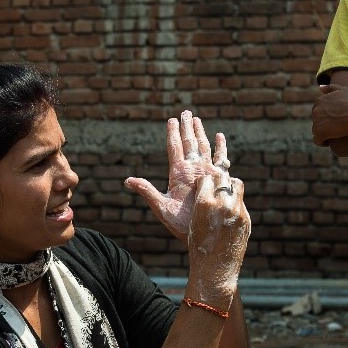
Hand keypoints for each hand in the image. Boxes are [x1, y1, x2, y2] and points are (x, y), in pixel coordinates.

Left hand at [124, 110, 229, 241]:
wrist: (202, 235)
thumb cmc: (180, 225)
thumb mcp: (161, 207)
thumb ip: (146, 191)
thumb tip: (127, 180)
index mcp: (178, 174)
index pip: (174, 148)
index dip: (172, 133)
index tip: (171, 120)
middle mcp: (191, 171)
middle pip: (189, 143)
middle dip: (187, 127)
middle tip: (185, 112)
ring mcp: (205, 174)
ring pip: (203, 147)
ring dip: (201, 133)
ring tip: (197, 119)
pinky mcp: (218, 179)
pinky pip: (221, 160)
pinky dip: (220, 148)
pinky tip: (219, 136)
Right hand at [186, 173, 250, 307]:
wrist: (215, 268)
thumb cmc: (198, 246)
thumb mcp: (193, 222)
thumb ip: (202, 203)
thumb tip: (209, 190)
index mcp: (204, 204)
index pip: (207, 179)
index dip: (204, 183)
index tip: (202, 186)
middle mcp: (223, 204)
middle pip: (223, 178)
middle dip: (218, 181)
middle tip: (214, 186)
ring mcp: (237, 211)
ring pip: (236, 185)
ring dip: (230, 187)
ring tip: (224, 194)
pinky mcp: (246, 219)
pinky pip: (240, 202)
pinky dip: (235, 203)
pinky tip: (228, 211)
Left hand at [311, 83, 347, 145]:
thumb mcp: (344, 91)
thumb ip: (332, 88)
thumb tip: (320, 87)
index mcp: (320, 101)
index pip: (319, 112)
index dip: (328, 118)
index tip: (337, 121)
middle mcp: (316, 110)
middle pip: (317, 121)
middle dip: (325, 125)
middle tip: (337, 130)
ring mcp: (317, 122)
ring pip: (317, 131)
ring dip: (324, 134)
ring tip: (336, 136)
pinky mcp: (320, 133)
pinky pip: (318, 141)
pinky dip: (323, 142)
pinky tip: (331, 143)